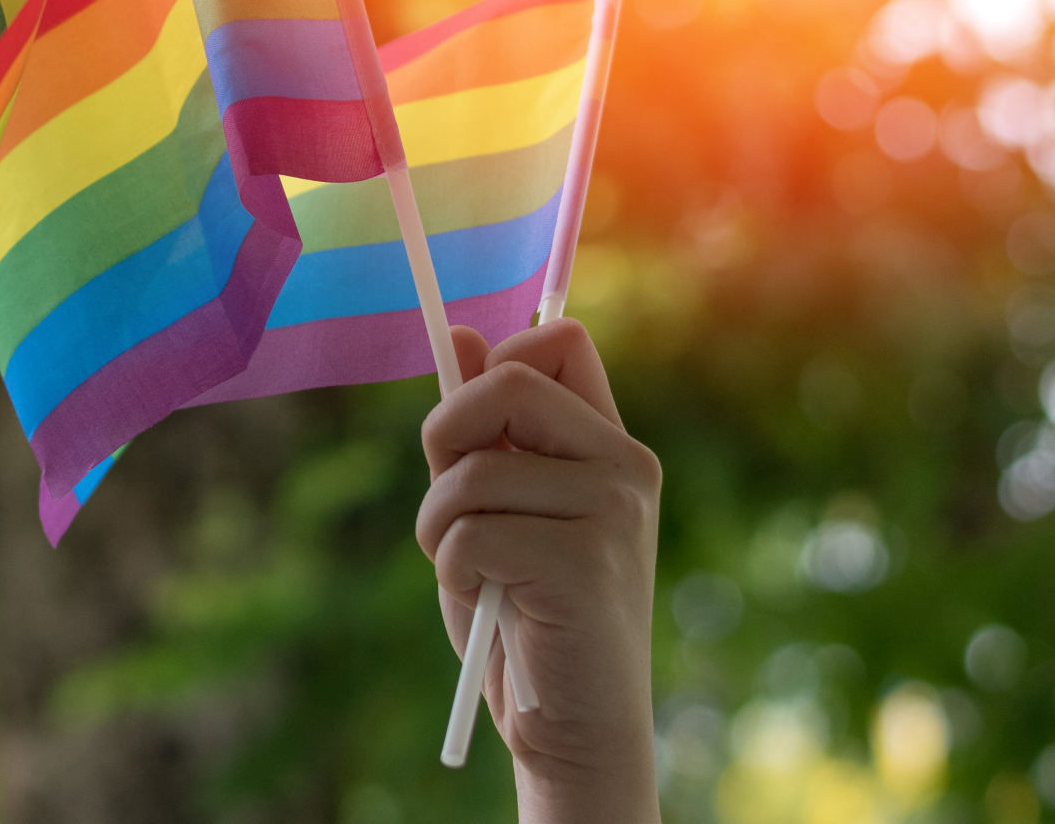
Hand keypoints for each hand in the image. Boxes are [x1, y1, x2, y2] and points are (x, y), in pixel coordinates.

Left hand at [416, 320, 661, 823]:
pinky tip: (488, 602)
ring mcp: (612, 510)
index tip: (469, 432)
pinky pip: (469, 533)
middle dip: (446, 435)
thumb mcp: (496, 509)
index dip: (496, 365)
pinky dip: (452, 570)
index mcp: (609, 444)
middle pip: (506, 383)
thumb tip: (457, 332)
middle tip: (448, 504)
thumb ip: (483, 431)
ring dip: (437, 527)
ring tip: (470, 573)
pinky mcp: (584, 560)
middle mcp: (624, 466)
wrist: (572, 729)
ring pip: (472, 471)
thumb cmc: (525, 617)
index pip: (560, 340)